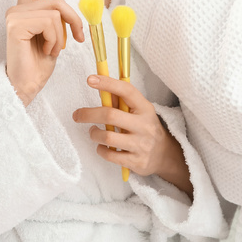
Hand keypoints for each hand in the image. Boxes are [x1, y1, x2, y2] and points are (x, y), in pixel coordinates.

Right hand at [5, 0, 84, 105]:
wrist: (26, 86)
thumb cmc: (38, 64)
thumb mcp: (51, 34)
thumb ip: (49, 12)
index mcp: (23, 10)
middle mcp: (16, 9)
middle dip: (72, 17)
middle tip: (78, 37)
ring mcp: (14, 16)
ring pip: (55, 11)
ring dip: (62, 35)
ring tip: (52, 50)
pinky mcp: (16, 25)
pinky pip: (50, 23)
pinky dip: (55, 40)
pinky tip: (45, 52)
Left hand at [73, 75, 191, 194]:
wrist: (164, 155)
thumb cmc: (144, 127)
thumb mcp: (138, 111)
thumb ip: (120, 101)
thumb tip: (100, 88)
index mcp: (145, 108)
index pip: (127, 91)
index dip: (108, 83)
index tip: (90, 79)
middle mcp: (144, 125)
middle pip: (110, 115)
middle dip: (89, 114)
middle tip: (77, 115)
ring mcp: (141, 145)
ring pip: (107, 137)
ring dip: (94, 134)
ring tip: (93, 132)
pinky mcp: (136, 161)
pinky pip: (110, 155)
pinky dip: (100, 149)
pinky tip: (102, 146)